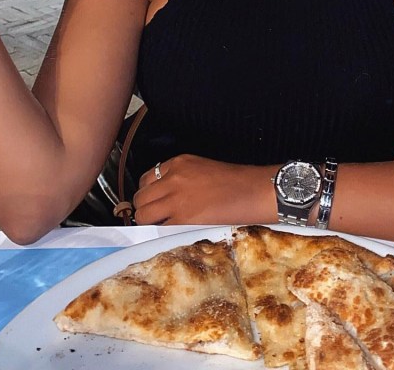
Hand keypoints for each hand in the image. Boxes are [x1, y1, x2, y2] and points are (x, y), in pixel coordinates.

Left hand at [133, 154, 275, 225]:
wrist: (252, 191)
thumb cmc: (234, 181)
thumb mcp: (201, 168)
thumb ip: (180, 177)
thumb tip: (164, 195)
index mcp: (179, 163)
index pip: (147, 179)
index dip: (148, 193)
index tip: (152, 201)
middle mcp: (173, 178)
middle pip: (140, 197)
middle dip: (144, 208)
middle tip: (153, 216)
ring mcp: (176, 199)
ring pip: (143, 214)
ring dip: (148, 221)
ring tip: (160, 225)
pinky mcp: (182, 219)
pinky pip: (159, 228)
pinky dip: (161, 232)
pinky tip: (172, 231)